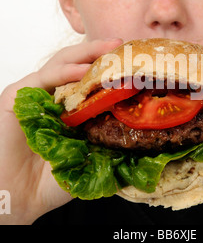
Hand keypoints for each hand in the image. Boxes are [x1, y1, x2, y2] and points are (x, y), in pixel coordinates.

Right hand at [0, 39, 122, 223]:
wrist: (21, 197)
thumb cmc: (56, 179)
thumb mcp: (92, 158)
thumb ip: (111, 144)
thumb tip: (144, 137)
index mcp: (72, 106)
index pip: (92, 79)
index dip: (110, 68)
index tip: (133, 62)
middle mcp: (55, 95)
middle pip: (79, 65)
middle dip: (101, 53)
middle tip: (122, 45)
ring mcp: (37, 93)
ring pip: (63, 64)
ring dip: (87, 55)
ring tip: (110, 49)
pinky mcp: (17, 95)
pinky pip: (44, 77)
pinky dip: (65, 71)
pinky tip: (83, 70)